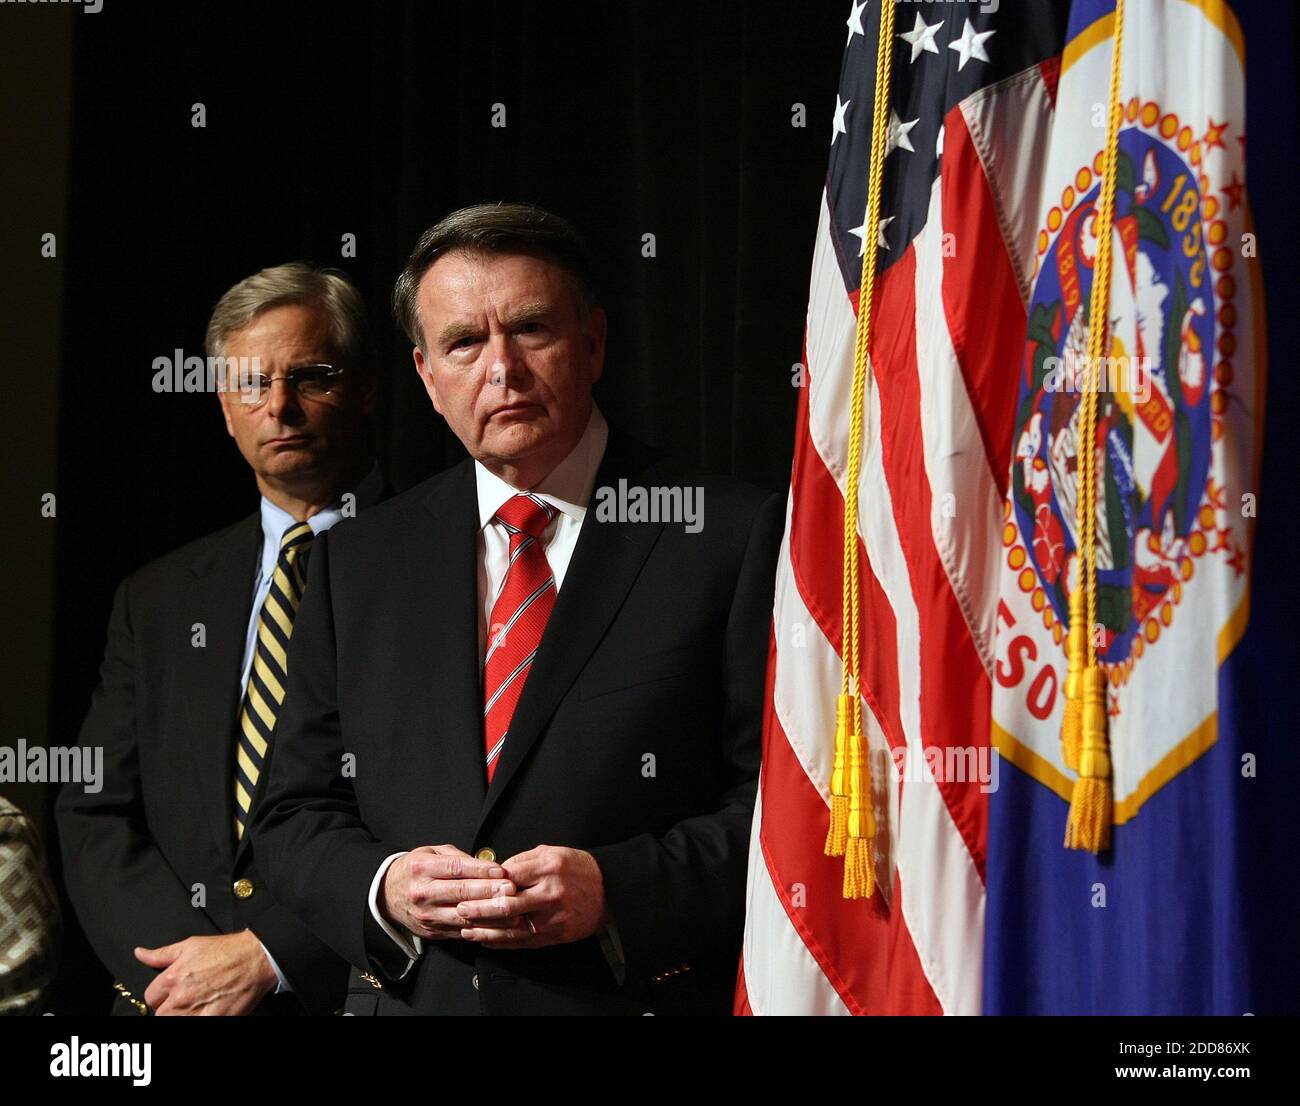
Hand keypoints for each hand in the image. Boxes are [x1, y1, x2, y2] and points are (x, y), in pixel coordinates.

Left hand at [134, 931, 276, 1014]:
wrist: (256, 957)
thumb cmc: (227, 950)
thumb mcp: (190, 945)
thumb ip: (161, 954)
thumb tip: (140, 953)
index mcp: (172, 977)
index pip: (150, 997)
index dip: (161, 995)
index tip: (171, 993)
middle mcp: (181, 996)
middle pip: (160, 1015)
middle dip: (169, 1009)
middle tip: (185, 1002)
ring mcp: (197, 1011)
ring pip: (175, 1022)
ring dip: (182, 1016)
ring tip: (195, 1007)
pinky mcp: (213, 1019)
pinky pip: (196, 1026)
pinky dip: (199, 1020)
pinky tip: (206, 1012)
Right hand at [380, 844, 516, 940]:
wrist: (386, 894)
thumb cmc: (415, 870)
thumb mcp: (431, 853)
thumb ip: (458, 857)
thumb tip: (486, 865)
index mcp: (422, 868)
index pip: (455, 869)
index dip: (480, 870)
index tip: (501, 871)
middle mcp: (422, 893)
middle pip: (460, 893)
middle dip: (489, 892)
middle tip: (511, 890)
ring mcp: (426, 915)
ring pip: (462, 916)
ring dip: (489, 915)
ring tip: (511, 910)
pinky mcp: (431, 931)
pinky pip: (459, 931)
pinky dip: (480, 929)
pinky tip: (497, 925)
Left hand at [456, 845, 606, 948]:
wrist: (610, 890)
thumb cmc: (578, 869)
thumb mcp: (553, 852)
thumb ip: (523, 860)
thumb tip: (496, 871)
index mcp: (548, 868)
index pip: (508, 876)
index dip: (487, 882)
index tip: (470, 884)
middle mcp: (550, 893)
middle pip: (506, 904)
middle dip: (479, 908)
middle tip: (460, 908)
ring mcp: (553, 917)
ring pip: (512, 927)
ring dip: (486, 930)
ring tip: (466, 928)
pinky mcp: (555, 935)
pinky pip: (523, 942)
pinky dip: (502, 943)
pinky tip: (487, 940)